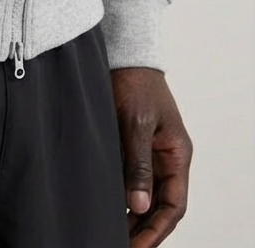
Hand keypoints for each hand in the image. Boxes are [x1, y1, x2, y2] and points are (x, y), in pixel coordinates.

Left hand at [111, 68, 191, 246]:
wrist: (124, 55)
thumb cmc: (133, 83)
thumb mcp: (135, 123)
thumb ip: (137, 164)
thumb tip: (137, 205)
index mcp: (176, 155)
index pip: (173, 205)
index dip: (157, 229)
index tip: (137, 247)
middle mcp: (166, 158)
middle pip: (160, 205)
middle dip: (143, 229)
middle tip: (120, 245)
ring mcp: (150, 152)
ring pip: (145, 194)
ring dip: (131, 215)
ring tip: (111, 233)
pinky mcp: (132, 145)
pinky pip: (131, 178)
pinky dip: (121, 195)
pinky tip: (106, 206)